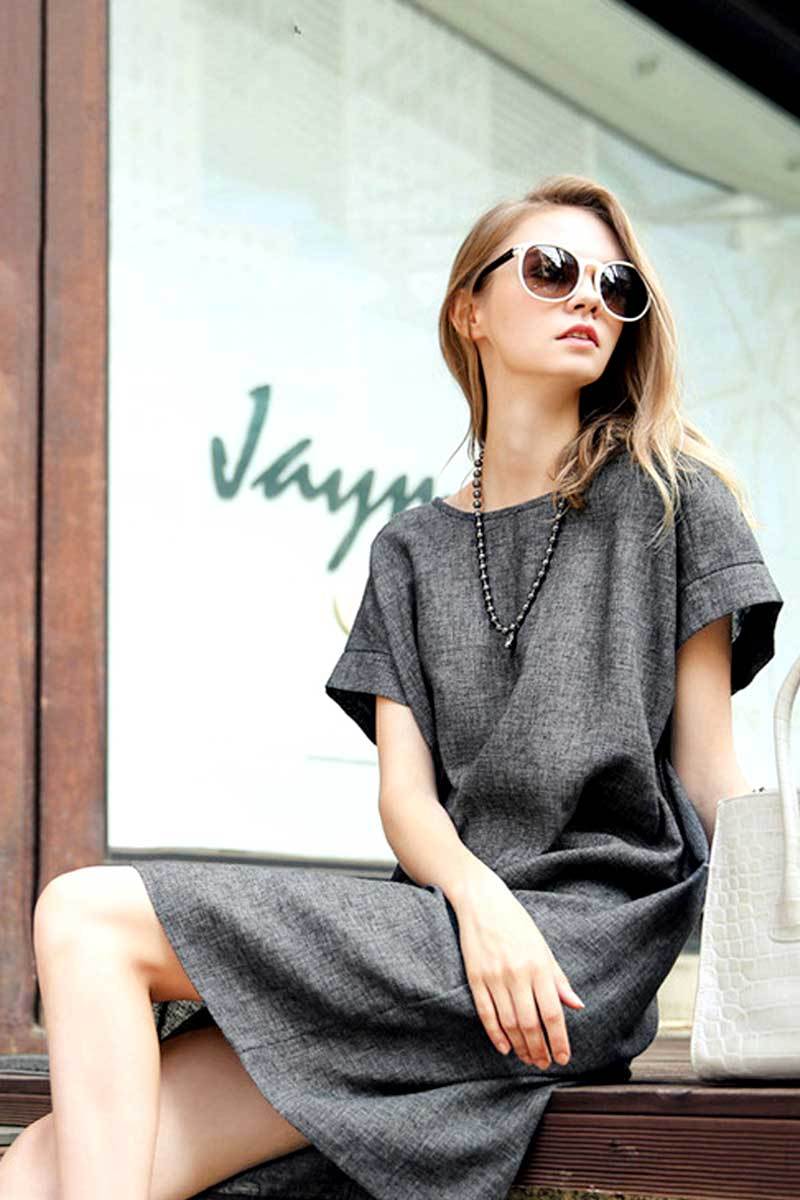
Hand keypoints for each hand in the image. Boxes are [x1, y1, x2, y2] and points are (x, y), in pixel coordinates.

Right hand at [452, 866, 583, 1067]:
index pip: (552, 1014)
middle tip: (545, 1063)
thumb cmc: (516, 923)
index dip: (559, 1040)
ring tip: (528, 1058)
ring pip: (509, 1023)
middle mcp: (517, 974)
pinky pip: (486, 1013)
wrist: (481, 901)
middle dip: (540, 1049)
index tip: (564, 1058)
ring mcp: (494, 977)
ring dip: (520, 1046)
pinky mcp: (475, 978)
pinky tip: (505, 1047)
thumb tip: (577, 1005)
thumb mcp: (543, 948)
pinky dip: (495, 1034)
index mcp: (538, 966)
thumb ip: (558, 979)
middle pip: (530, 1024)